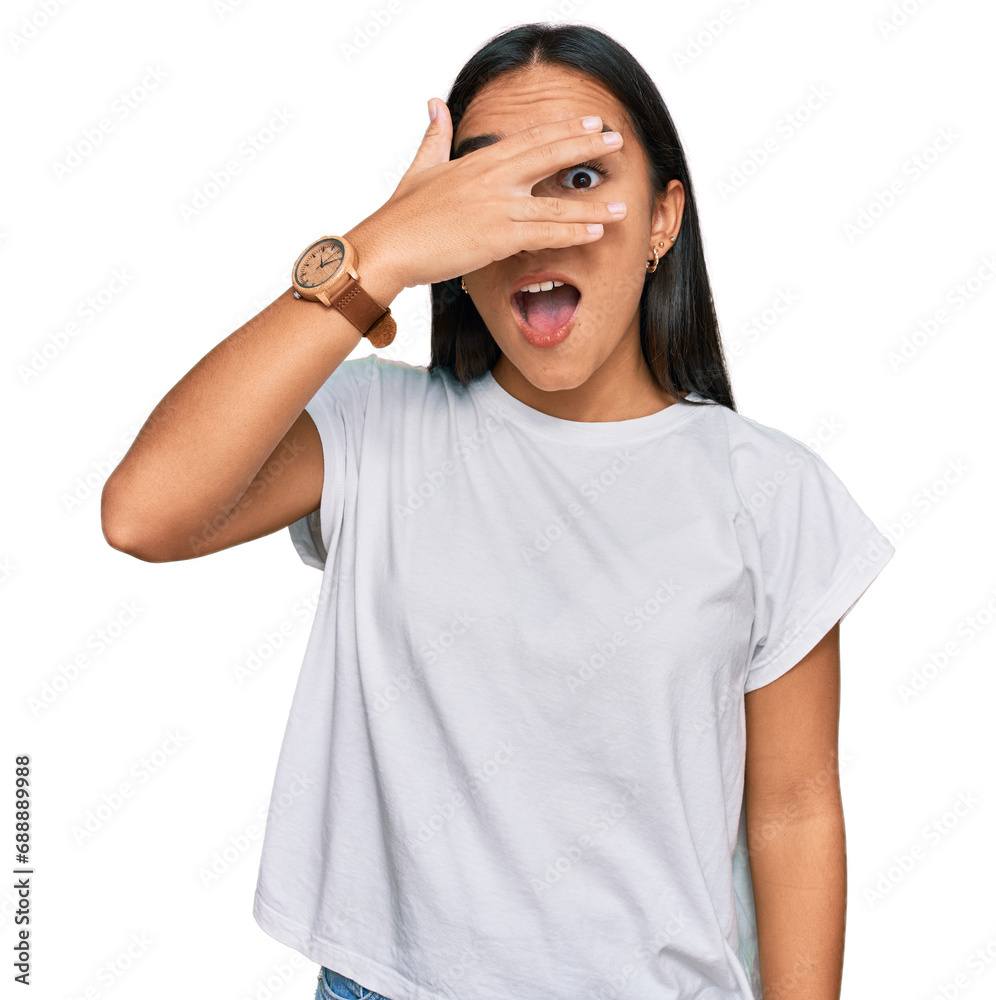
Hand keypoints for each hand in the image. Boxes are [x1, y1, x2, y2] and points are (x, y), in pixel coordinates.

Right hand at [358, 99, 625, 288]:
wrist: (387, 246)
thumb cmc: (401, 215)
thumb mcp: (420, 167)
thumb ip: (434, 135)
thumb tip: (434, 104)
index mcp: (478, 161)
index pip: (531, 138)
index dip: (564, 128)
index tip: (591, 122)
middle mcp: (493, 178)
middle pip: (550, 155)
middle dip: (587, 146)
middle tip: (617, 142)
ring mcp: (497, 207)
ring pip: (556, 203)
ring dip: (592, 204)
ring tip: (621, 204)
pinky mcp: (497, 236)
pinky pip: (545, 233)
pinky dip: (573, 232)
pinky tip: (596, 231)